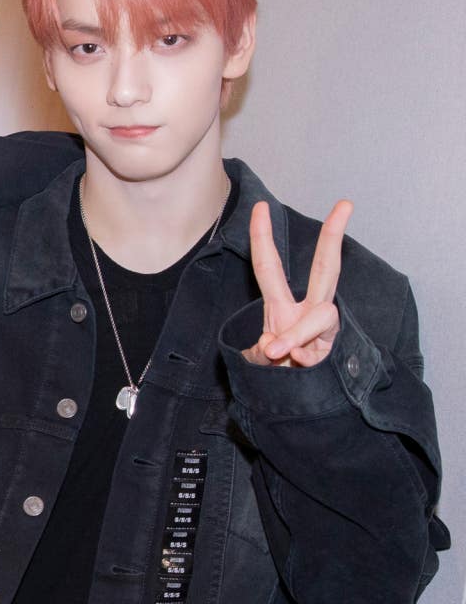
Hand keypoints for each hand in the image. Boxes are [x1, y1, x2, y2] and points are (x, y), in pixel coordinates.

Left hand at [243, 199, 349, 367]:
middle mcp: (307, 309)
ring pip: (322, 316)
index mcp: (280, 305)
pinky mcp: (336, 348)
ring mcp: (324, 328)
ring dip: (297, 335)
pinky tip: (297, 368)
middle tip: (345, 205)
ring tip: (278, 354)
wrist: (299, 399)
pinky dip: (302, 361)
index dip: (262, 238)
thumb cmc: (277, 372)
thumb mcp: (257, 359)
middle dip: (333, 237)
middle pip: (325, 267)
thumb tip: (276, 346)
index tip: (260, 207)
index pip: (269, 266)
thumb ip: (260, 352)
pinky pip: (318, 351)